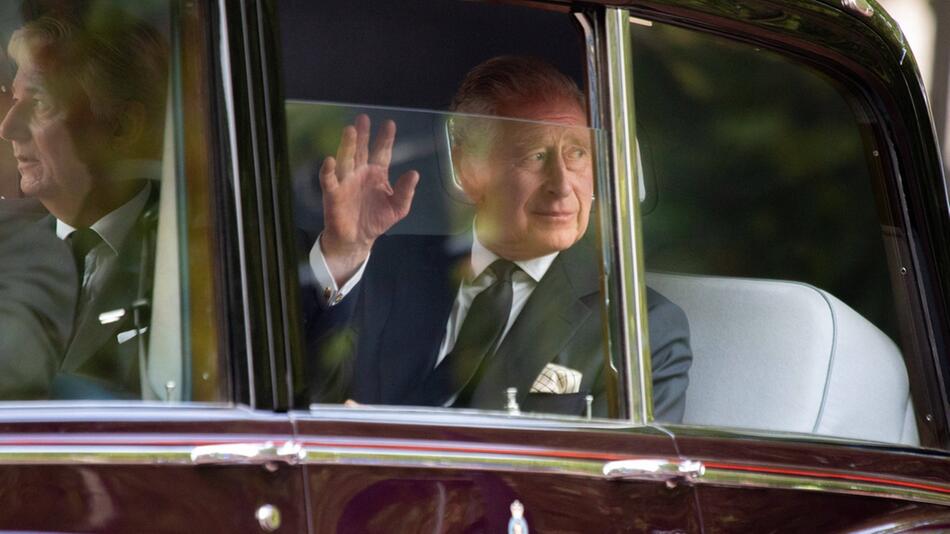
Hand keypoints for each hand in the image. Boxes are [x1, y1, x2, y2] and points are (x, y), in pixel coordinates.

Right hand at [319, 114, 418, 283]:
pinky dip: (328, 170)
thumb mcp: (398, 208)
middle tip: (363, 119)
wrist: (358, 239)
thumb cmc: (377, 220)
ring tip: (350, 130)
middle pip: (362, 150)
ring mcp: (346, 181)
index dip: (385, 139)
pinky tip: (330, 160)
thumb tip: (414, 173)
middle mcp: (361, 172)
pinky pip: (330, 179)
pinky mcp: (334, 193)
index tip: (389, 124)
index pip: (382, 152)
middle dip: (363, 135)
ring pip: (346, 159)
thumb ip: (406, 191)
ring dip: (347, 145)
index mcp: (377, 173)